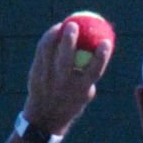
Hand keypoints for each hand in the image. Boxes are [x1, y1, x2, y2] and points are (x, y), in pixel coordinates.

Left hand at [22, 19, 111, 138]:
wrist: (46, 117)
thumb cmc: (71, 101)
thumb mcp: (84, 93)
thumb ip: (89, 75)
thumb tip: (98, 50)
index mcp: (81, 89)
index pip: (94, 70)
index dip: (102, 56)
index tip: (106, 41)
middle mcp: (64, 83)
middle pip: (67, 58)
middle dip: (70, 40)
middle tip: (74, 24)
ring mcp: (48, 78)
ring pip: (49, 51)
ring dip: (54, 35)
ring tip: (61, 25)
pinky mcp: (36, 73)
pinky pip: (41, 51)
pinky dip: (47, 39)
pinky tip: (53, 31)